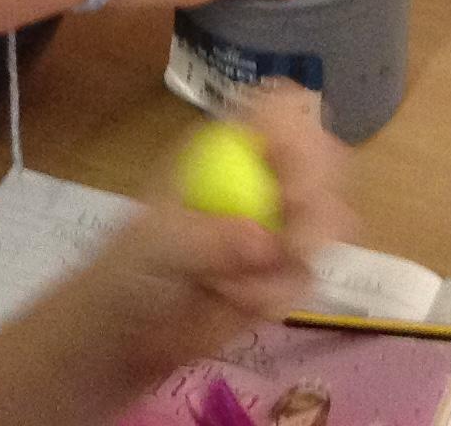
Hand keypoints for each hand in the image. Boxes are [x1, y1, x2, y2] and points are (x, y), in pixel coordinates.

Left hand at [0, 92, 355, 421]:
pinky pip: (311, 274)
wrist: (120, 339)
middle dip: (317, 204)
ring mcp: (278, 225)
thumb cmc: (122, 274)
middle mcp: (260, 177)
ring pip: (330, 219)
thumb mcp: (152, 247)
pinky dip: (282, 294)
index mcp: (225, 149)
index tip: (296, 183)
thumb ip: (207, 240)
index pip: (283, 111)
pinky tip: (239, 305)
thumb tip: (268, 242)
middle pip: (323, 160)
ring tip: (243, 289)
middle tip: (294, 244)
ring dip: (298, 258)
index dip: (302, 135)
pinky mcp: (285, 273)